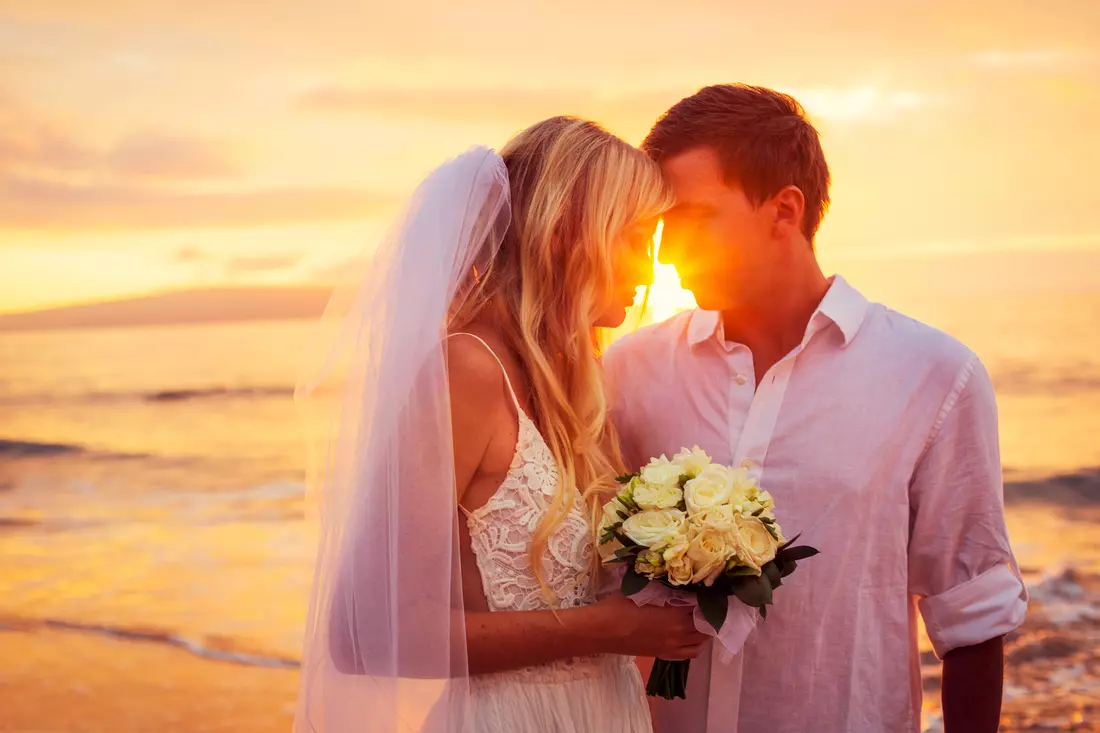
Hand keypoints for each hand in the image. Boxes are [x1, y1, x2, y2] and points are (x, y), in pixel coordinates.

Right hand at [593, 592, 709, 659]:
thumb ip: (662, 588)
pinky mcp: (665, 654)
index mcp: (674, 614)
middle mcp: (679, 632)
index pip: (701, 606)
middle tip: (705, 601)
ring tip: (700, 617)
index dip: (705, 597)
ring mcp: (673, 646)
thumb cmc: (619, 607)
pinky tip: (692, 634)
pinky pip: (691, 652)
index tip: (705, 588)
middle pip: (705, 624)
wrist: (603, 630)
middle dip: (708, 613)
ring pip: (701, 640)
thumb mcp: (641, 590)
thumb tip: (674, 581)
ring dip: (705, 629)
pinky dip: (697, 643)